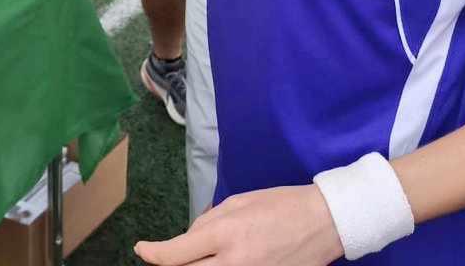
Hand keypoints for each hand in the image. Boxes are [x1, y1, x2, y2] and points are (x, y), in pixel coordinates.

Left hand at [135, 184, 342, 265]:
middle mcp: (234, 262)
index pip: (174, 255)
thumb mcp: (236, 203)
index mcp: (223, 233)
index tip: (142, 249)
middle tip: (167, 256)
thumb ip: (208, 224)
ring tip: (201, 254)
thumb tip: (189, 241)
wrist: (322, 222)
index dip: (152, 254)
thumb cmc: (278, 206)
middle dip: (173, 264)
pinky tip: (221, 260)